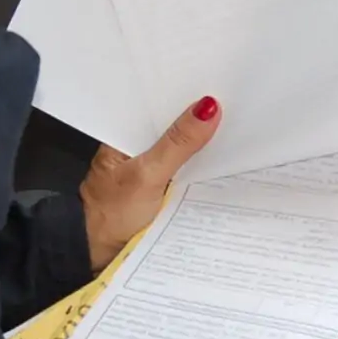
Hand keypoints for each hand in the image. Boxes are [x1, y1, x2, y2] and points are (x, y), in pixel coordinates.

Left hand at [80, 97, 220, 270]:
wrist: (99, 254)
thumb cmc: (110, 214)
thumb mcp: (147, 175)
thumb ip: (177, 144)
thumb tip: (207, 109)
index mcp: (127, 133)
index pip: (161, 104)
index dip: (188, 95)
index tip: (220, 84)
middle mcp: (139, 147)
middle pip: (175, 126)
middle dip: (201, 119)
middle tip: (238, 104)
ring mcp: (152, 168)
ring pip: (183, 149)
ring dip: (204, 145)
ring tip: (237, 126)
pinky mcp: (163, 188)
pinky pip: (187, 171)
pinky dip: (202, 168)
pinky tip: (223, 162)